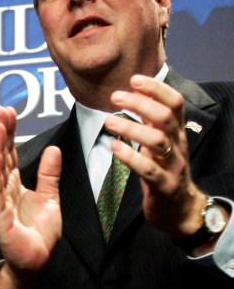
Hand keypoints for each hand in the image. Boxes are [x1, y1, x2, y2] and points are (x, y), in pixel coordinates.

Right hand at [0, 106, 61, 288]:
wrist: (37, 262)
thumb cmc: (39, 234)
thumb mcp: (50, 199)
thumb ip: (49, 175)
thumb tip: (53, 149)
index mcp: (15, 185)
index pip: (12, 153)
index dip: (11, 133)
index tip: (9, 112)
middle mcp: (4, 190)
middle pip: (3, 156)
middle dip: (2, 133)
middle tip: (1, 111)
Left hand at [104, 75, 204, 237]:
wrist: (179, 209)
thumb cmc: (163, 170)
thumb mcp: (159, 142)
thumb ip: (149, 121)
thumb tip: (132, 95)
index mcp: (177, 132)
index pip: (174, 103)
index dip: (157, 89)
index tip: (134, 79)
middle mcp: (178, 145)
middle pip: (165, 118)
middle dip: (141, 104)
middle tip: (116, 97)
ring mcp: (173, 166)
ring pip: (157, 141)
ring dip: (132, 128)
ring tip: (109, 121)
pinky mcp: (163, 185)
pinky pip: (148, 169)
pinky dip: (130, 157)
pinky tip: (114, 148)